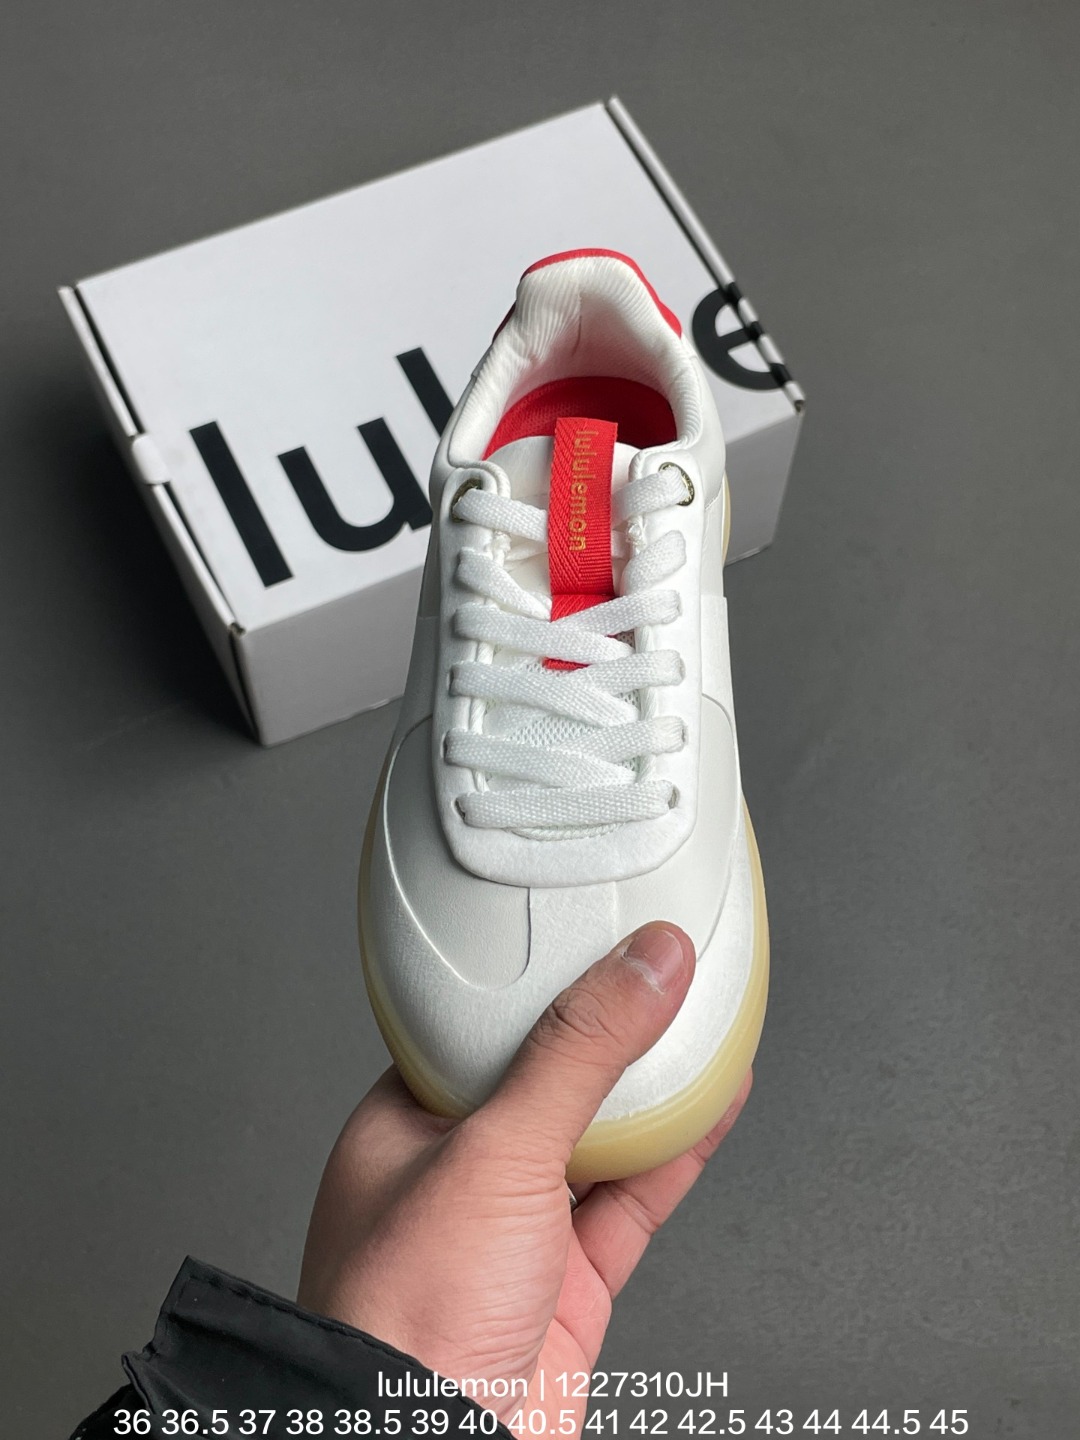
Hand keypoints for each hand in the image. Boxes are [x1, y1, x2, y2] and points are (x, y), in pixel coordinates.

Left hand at [298, 922, 750, 1434]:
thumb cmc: (406, 1322)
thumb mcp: (495, 1152)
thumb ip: (578, 1054)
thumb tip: (643, 965)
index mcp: (405, 1127)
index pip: (480, 1028)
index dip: (540, 979)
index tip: (594, 933)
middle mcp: (458, 1176)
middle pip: (548, 1078)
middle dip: (608, 1031)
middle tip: (659, 968)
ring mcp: (516, 1234)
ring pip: (598, 1137)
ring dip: (654, 1087)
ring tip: (704, 1017)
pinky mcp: (568, 1285)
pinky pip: (633, 1199)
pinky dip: (678, 1152)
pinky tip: (714, 1105)